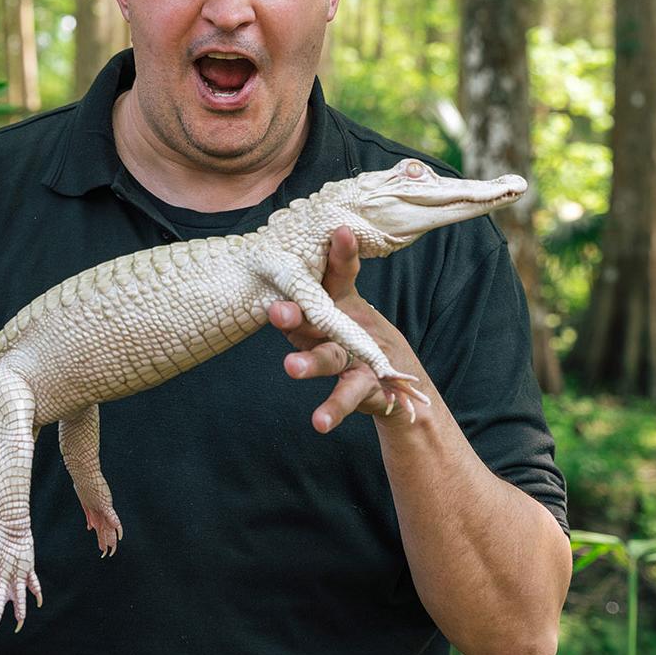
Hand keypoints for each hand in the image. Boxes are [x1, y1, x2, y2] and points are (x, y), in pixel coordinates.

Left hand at [268, 226, 425, 433]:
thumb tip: (261, 269)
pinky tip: (320, 424)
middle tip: (277, 312)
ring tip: (290, 368)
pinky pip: (345, 398)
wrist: (394, 379)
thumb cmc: (345, 334)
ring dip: (310, 363)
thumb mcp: (332, 309)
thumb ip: (303, 295)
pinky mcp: (364, 386)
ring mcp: (357, 356)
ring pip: (330, 357)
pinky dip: (333, 410)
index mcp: (338, 301)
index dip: (341, 253)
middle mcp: (346, 325)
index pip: (340, 273)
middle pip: (321, 316)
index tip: (341, 231)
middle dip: (298, 313)